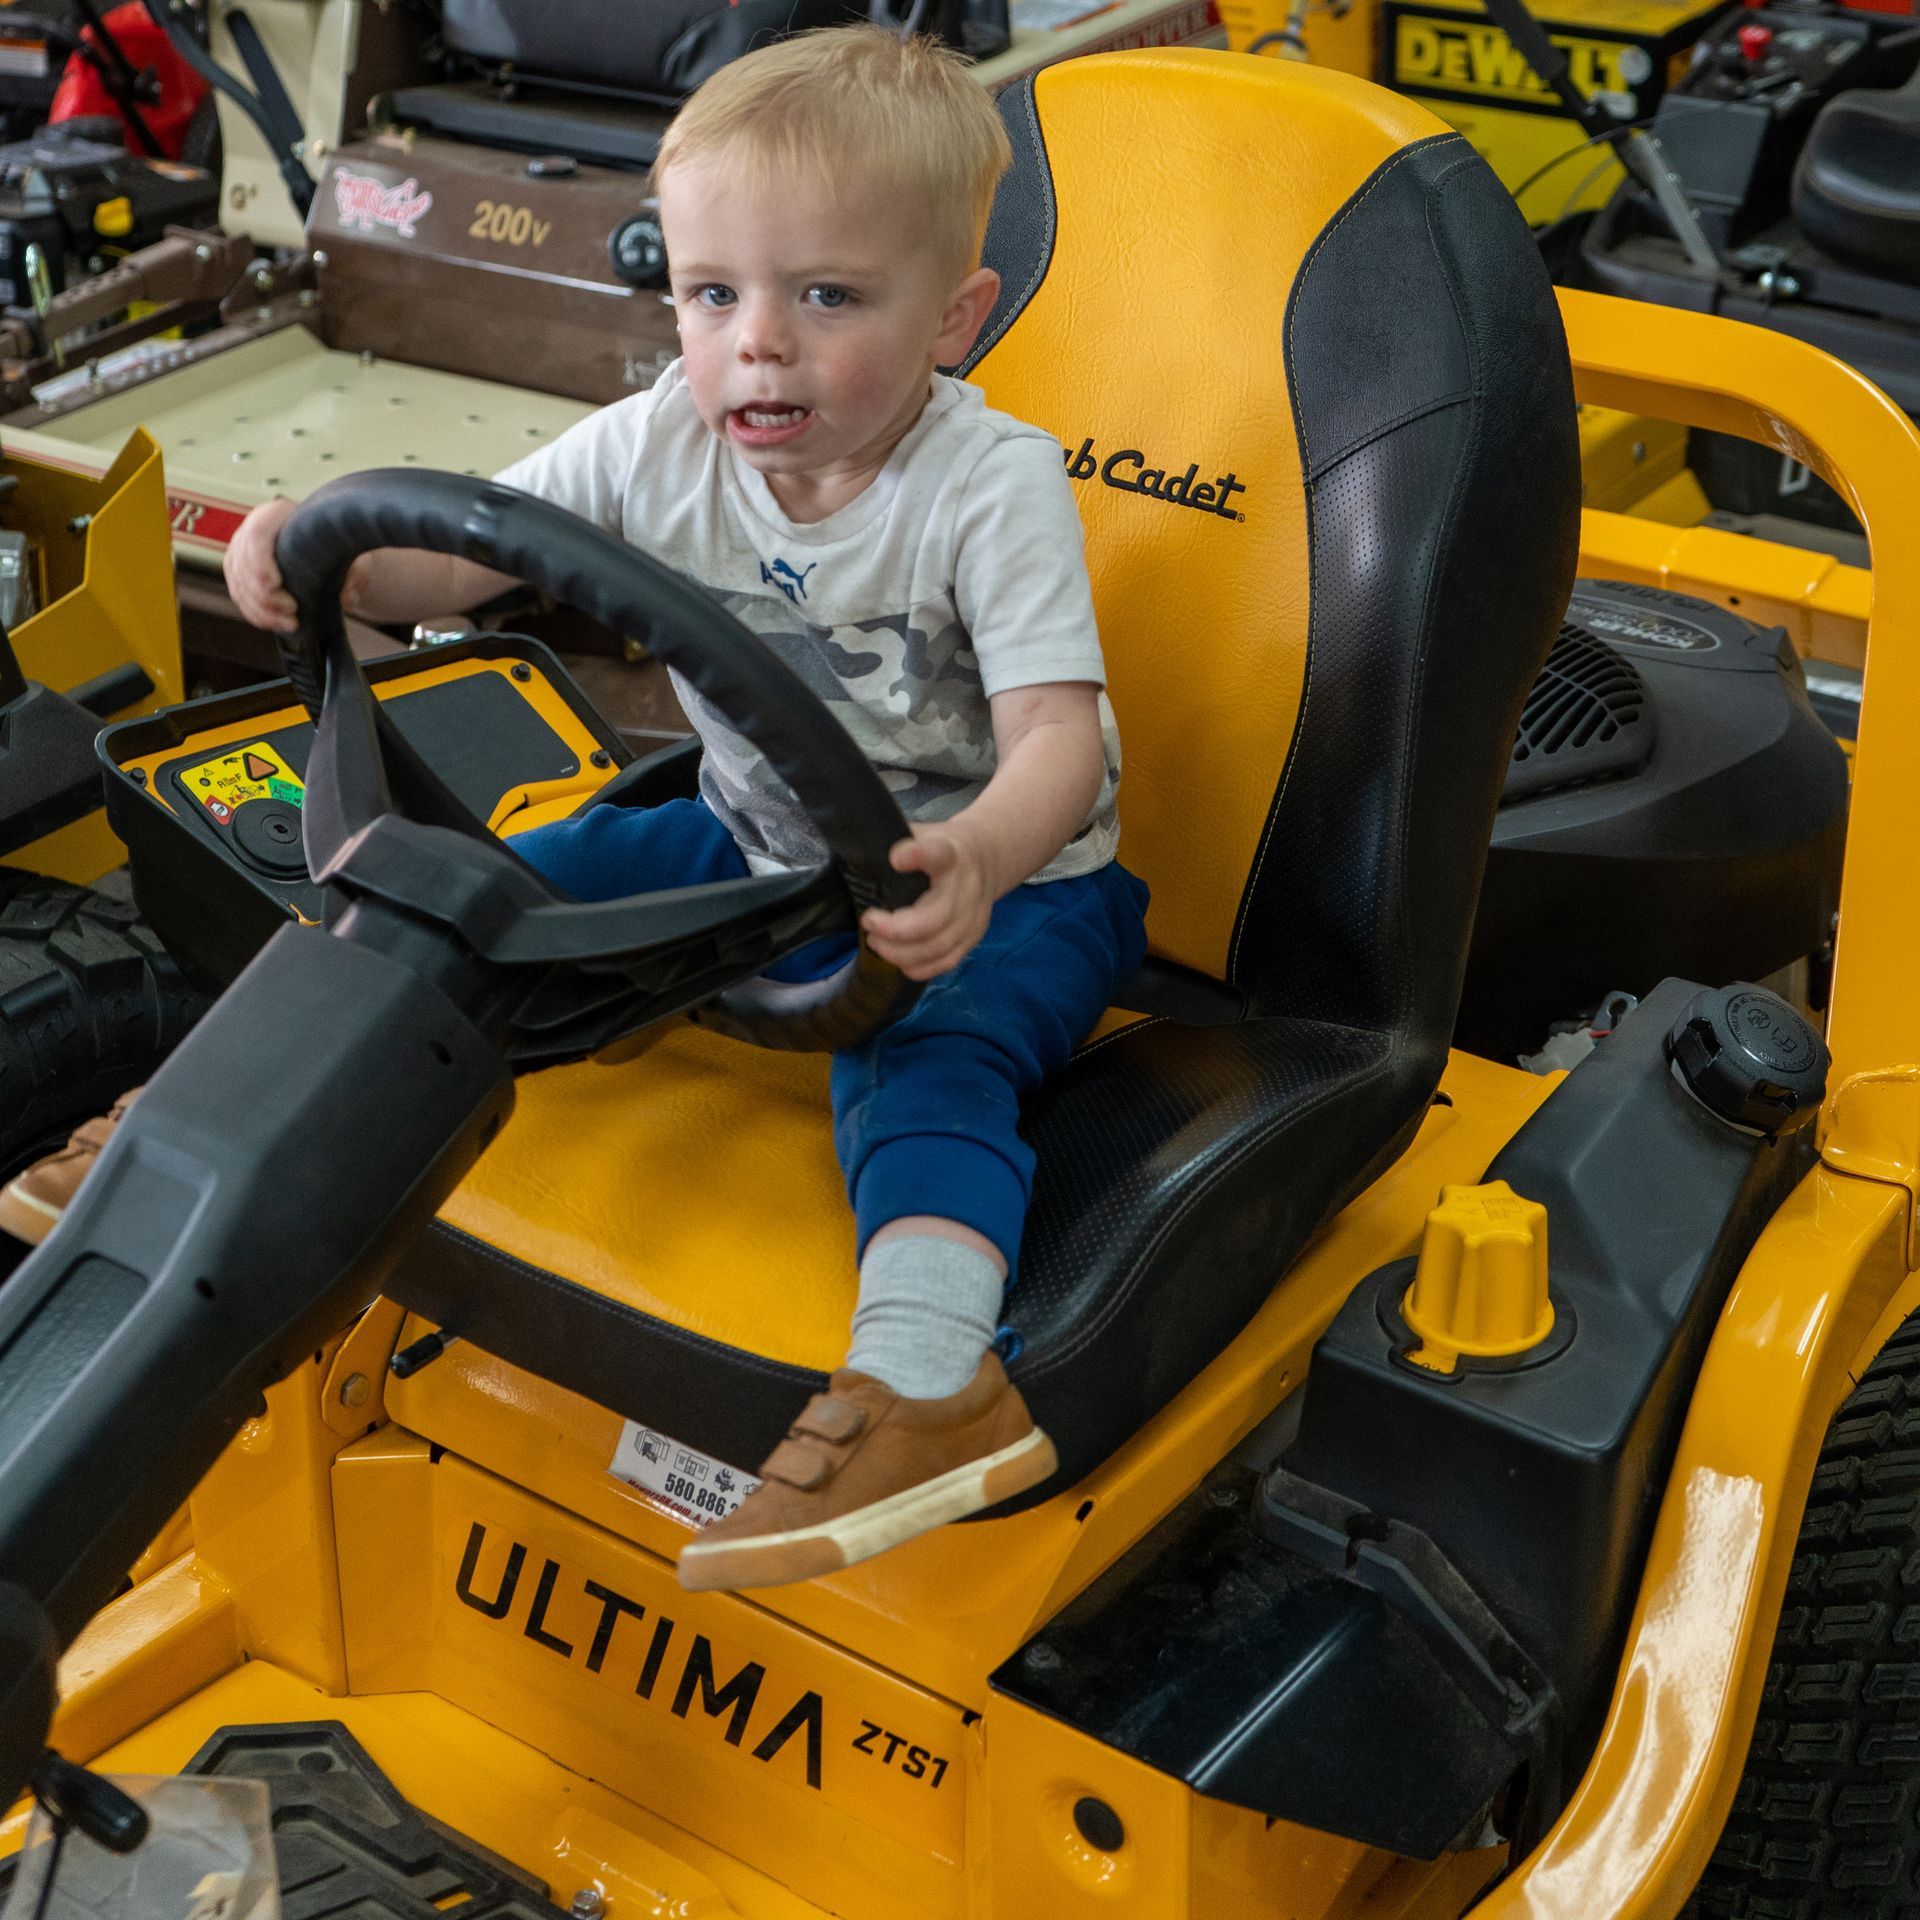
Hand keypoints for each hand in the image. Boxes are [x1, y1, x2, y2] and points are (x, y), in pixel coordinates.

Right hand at [223, 495, 370, 631]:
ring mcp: (242, 551)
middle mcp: (253, 529)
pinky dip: (256, 614)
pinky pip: (238, 595)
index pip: (257, 533)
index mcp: (278, 514)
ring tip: (290, 622)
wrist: (323, 544)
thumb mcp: (353, 551)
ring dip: (261, 609)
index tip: (276, 584)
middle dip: (264, 593)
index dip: (260, 560)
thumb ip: (356, 573)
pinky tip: (277, 623)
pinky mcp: (239, 572)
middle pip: (243, 562)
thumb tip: (346, 598)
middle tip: (292, 609)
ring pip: (239, 582)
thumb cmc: (335, 543)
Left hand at [861, 823, 994, 980]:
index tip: (896, 858)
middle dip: (894, 928)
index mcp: (950, 854)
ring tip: (876, 941)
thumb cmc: (942, 848)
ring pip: (937, 946)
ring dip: (899, 951)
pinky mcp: (973, 938)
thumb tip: (852, 852)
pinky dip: (918, 967)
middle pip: (934, 918)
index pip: (939, 855)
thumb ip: (894, 841)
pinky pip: (945, 961)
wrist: (986, 859)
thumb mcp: (923, 833)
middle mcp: (965, 887)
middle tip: (868, 921)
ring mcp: (972, 917)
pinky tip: (899, 960)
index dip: (918, 856)